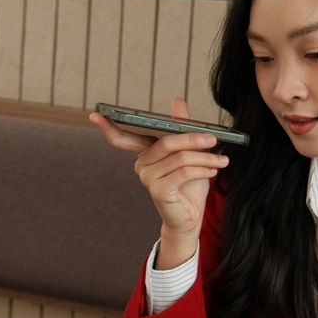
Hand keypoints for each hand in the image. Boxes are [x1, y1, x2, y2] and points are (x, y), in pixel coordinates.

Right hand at [87, 97, 229, 263]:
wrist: (191, 217)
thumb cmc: (188, 185)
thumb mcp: (187, 152)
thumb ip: (180, 127)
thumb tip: (176, 100)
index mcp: (144, 154)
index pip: (122, 138)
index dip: (108, 127)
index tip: (95, 114)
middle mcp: (141, 165)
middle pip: (166, 142)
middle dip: (193, 139)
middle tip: (213, 138)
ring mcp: (147, 179)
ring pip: (180, 158)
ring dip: (205, 158)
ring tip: (222, 161)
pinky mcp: (158, 191)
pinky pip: (184, 172)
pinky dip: (202, 169)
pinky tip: (213, 171)